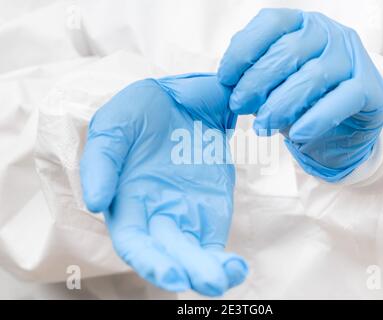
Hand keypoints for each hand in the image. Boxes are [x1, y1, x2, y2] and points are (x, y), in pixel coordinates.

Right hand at [80, 74, 246, 295]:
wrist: (181, 98)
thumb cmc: (139, 112)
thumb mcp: (114, 124)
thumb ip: (101, 160)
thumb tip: (94, 202)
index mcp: (126, 200)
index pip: (133, 241)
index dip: (149, 261)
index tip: (171, 275)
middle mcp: (155, 215)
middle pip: (168, 254)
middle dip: (188, 271)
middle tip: (210, 282)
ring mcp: (186, 215)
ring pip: (194, 255)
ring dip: (211, 272)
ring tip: (230, 274)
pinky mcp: (210, 211)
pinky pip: (214, 244)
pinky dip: (225, 262)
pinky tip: (236, 268)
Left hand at [218, 9, 382, 181]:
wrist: (340, 131)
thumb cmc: (301, 102)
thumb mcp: (272, 85)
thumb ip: (253, 75)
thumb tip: (227, 80)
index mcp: (302, 25)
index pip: (271, 23)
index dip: (243, 51)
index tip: (225, 78)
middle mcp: (330, 34)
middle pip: (288, 51)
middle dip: (256, 81)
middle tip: (239, 105)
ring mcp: (353, 59)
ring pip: (313, 76)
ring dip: (281, 104)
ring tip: (262, 126)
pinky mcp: (371, 89)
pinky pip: (342, 99)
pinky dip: (316, 118)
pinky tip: (296, 135)